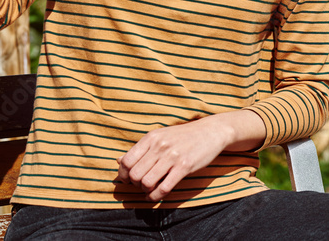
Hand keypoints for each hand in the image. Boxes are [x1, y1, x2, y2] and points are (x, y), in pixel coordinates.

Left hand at [116, 110, 264, 201]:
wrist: (210, 132)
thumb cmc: (182, 136)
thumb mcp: (159, 136)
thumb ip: (140, 149)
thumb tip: (118, 161)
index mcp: (151, 137)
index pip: (127, 161)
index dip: (123, 175)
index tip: (128, 180)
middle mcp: (159, 146)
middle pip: (135, 174)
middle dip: (135, 184)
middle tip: (141, 185)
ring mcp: (172, 156)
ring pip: (147, 182)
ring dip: (146, 190)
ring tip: (149, 189)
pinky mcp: (184, 166)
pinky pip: (163, 188)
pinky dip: (155, 196)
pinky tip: (156, 195)